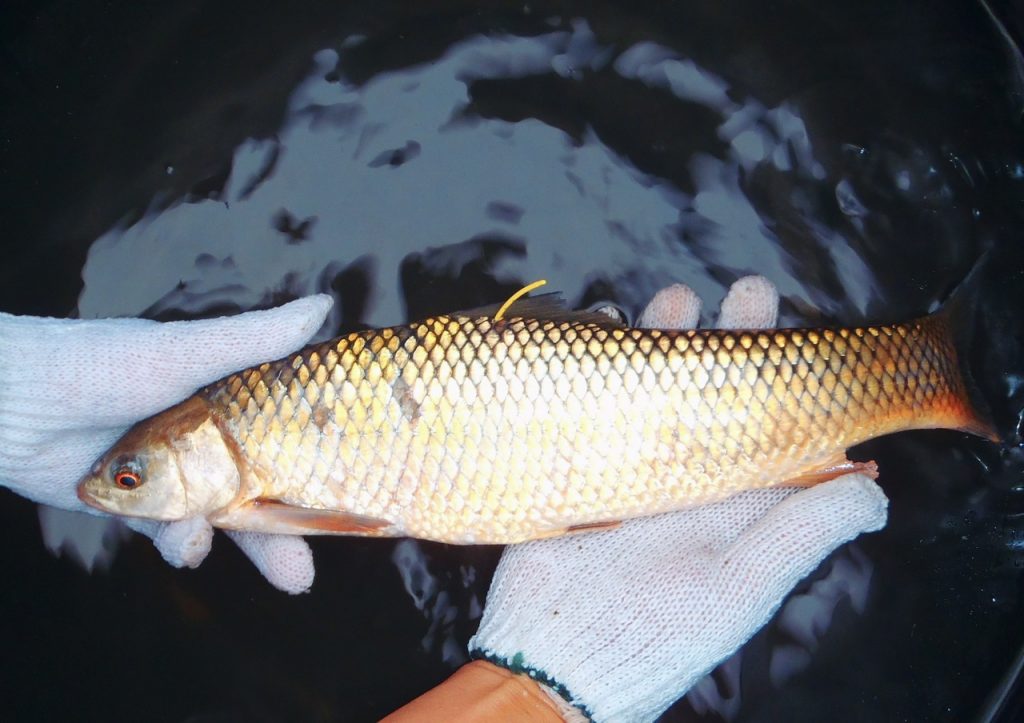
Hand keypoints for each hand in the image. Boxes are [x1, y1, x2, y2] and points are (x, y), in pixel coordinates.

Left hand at [0, 296, 332, 592]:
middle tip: (304, 571)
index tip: (347, 495)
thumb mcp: (184, 352)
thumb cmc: (96, 362)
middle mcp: (203, 438)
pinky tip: (187, 545)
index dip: (315, 466)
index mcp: (224, 399)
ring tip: (265, 572)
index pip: (284, 435)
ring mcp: (170, 475)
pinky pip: (171, 535)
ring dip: (243, 550)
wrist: (6, 403)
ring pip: (220, 521)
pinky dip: (183, 544)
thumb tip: (324, 306)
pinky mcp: (135, 506)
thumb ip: (255, 339)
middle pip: (258, 491)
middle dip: (284, 535)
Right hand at [468, 278, 889, 720]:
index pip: (767, 418)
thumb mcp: (745, 584)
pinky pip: (592, 402)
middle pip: (712, 391)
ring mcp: (633, 464)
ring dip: (662, 343)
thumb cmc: (663, 630)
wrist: (565, 654)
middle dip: (727, 339)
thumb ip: (806, 531)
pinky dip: (596, 366)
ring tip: (669, 303)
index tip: (793, 327)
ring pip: (652, 388)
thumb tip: (874, 486)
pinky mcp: (582, 465)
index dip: (784, 369)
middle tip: (745, 292)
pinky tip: (599, 338)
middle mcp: (688, 473)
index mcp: (735, 497)